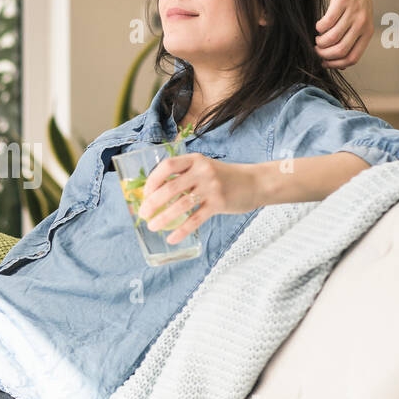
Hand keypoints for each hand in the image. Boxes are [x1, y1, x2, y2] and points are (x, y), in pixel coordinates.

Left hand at [137, 154, 258, 244]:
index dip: (153, 179)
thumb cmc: (224, 178)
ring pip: (181, 205)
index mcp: (195, 160)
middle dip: (152, 202)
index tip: (145, 193)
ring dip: (163, 218)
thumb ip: (185, 176)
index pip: (168, 166)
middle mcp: (202, 171)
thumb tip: (156, 193)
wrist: (255, 183)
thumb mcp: (204, 169)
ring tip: (152, 226)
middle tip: (143, 214)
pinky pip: (195, 220)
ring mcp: (211, 187)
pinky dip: (181, 231)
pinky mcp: (219, 204)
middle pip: (170, 187)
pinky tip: (172, 238)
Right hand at [314, 0, 372, 69]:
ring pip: (332, 38)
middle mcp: (363, 23)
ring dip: (320, 41)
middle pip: (341, 50)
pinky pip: (327, 22)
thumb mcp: (358, 19)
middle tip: (315, 50)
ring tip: (316, 37)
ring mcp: (354, 12)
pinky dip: (319, 27)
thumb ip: (352, 40)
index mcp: (367, 31)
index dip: (335, 64)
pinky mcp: (343, 1)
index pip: (352, 58)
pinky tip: (317, 25)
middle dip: (324, 54)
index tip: (322, 62)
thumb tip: (342, 65)